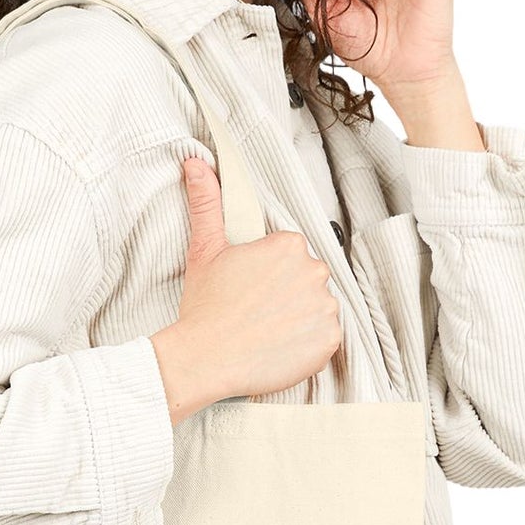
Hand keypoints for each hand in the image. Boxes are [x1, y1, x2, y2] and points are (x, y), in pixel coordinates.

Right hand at [150, 155, 342, 416]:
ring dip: (299, 317)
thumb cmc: (205, 307)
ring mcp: (325, 307)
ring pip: (318, 306)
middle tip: (256, 310)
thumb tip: (195, 164)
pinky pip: (326, 337)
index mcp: (289, 245)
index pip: (290, 254)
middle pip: (307, 278)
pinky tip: (280, 346)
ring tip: (267, 330)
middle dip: (287, 292)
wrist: (205, 359)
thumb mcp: (205, 250)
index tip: (250, 288)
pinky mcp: (330, 341)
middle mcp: (314, 271)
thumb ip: (207, 203)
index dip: (269, 272)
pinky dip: (309, 343)